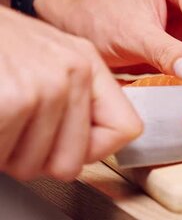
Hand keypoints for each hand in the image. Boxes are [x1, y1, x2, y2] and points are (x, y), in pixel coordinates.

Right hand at [0, 7, 141, 180]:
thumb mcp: (45, 59)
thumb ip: (74, 99)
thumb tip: (88, 149)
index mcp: (87, 63)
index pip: (126, 128)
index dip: (93, 151)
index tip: (73, 151)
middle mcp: (73, 72)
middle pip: (73, 160)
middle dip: (38, 160)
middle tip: (18, 136)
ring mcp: (46, 85)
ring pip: (34, 165)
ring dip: (7, 152)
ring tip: (1, 117)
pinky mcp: (15, 99)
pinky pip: (3, 156)